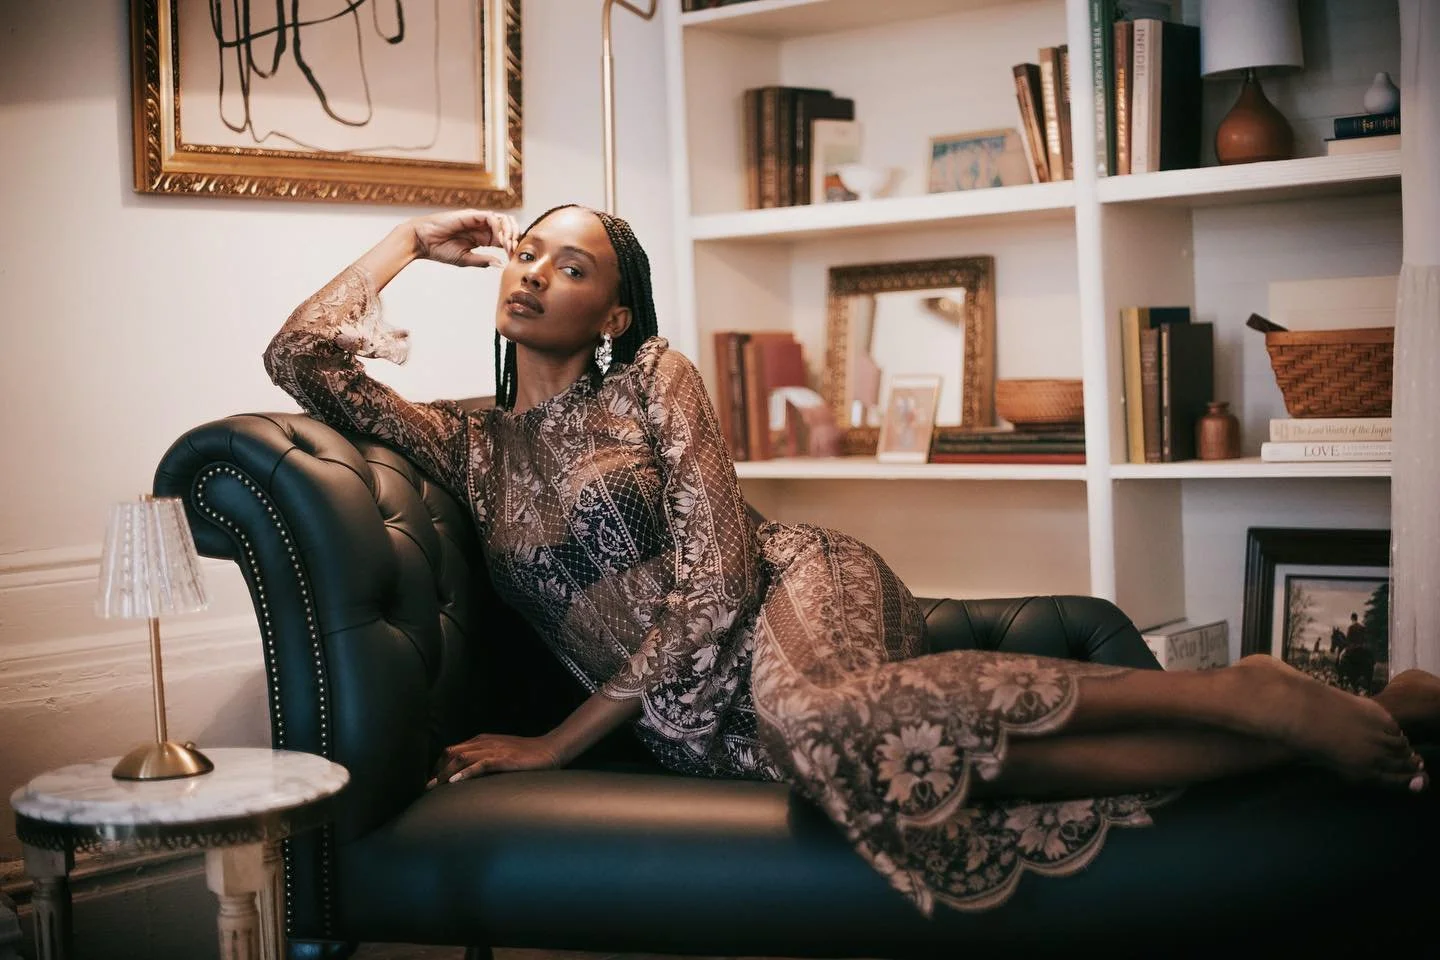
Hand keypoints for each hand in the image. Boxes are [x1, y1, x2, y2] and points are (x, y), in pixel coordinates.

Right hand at [408, 209, 518, 267]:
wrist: (423, 241)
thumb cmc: (440, 250)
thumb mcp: (466, 259)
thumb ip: (483, 260)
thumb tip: (500, 264)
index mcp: (483, 238)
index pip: (505, 239)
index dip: (512, 247)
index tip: (513, 259)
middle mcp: (483, 227)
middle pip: (509, 227)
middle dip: (515, 238)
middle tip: (513, 252)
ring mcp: (478, 220)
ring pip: (504, 219)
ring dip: (510, 232)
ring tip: (508, 246)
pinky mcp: (471, 214)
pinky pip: (491, 218)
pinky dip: (499, 228)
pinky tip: (499, 240)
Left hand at [427, 732, 560, 787]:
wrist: (550, 749)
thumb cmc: (526, 755)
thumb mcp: (501, 754)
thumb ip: (485, 760)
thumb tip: (469, 776)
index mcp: (482, 741)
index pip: (452, 750)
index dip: (439, 766)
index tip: (433, 782)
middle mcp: (484, 742)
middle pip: (452, 753)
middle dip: (437, 771)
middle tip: (429, 789)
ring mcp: (494, 750)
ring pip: (462, 758)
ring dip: (446, 773)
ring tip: (436, 787)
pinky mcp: (504, 758)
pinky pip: (481, 764)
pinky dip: (466, 772)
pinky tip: (456, 781)